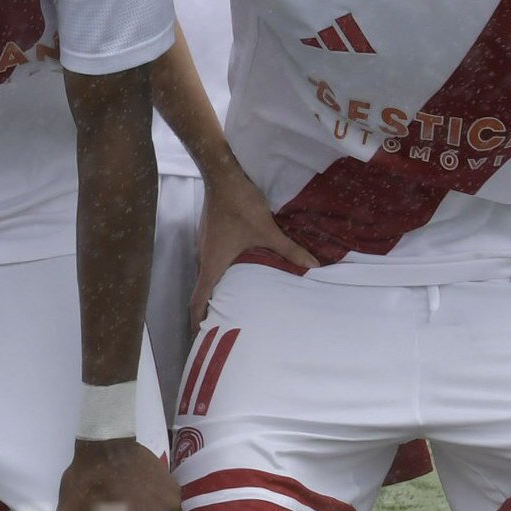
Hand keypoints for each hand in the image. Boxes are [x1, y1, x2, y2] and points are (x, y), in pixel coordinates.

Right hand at [191, 161, 317, 322]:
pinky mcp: (210, 234)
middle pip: (204, 289)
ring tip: (235, 298)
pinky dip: (222, 270)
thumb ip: (288, 251)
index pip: (198, 299)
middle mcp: (204, 257)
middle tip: (227, 321)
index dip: (197, 320)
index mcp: (213, 264)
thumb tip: (312, 266)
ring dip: (218, 287)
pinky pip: (213, 259)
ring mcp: (205, 244)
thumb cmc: (241, 205)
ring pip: (209, 273)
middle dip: (212, 306)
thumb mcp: (268, 230)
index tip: (201, 335)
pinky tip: (239, 269)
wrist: (222, 175)